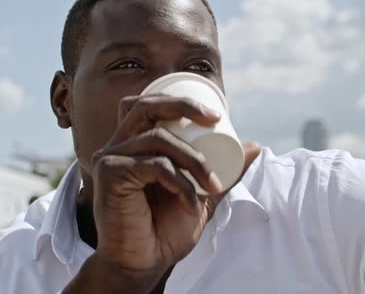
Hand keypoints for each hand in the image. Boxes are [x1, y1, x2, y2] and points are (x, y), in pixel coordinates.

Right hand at [65, 94, 259, 292]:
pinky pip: (154, 165)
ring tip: (213, 185)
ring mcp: (111, 158)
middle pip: (145, 106)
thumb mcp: (203, 193)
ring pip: (158, 139)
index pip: (149, 106)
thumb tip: (254, 146)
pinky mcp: (109, 174)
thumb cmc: (167, 230)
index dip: (180, 101)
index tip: (218, 117)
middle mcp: (119, 146)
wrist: (145, 264)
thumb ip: (225, 172)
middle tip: (215, 120)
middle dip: (182, 105)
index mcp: (135, 145)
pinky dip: (180, 182)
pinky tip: (191, 204)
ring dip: (194, 160)